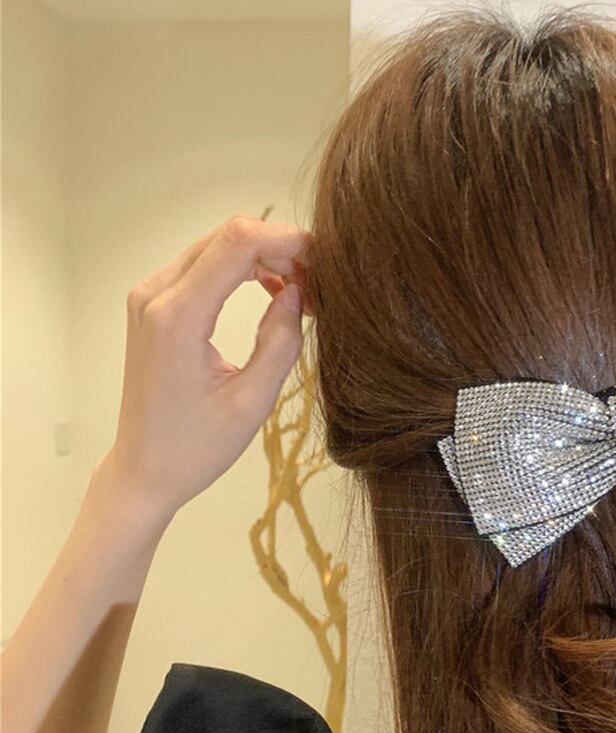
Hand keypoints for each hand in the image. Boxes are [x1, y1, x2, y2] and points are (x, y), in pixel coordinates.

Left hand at [102, 214, 310, 521]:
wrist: (144, 469)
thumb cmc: (196, 448)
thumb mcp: (252, 402)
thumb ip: (280, 341)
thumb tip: (300, 292)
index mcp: (178, 317)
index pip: (237, 243)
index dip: (288, 242)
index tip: (326, 267)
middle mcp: (156, 294)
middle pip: (228, 235)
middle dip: (280, 248)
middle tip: (319, 286)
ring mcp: (150, 296)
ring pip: (218, 245)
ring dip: (264, 258)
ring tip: (303, 292)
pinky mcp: (154, 304)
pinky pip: (205, 265)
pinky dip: (243, 270)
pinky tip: (272, 294)